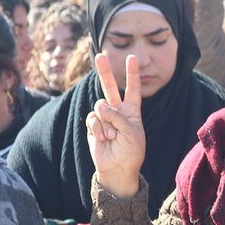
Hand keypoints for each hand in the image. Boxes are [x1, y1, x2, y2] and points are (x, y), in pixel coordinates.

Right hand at [86, 53, 145, 197]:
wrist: (118, 169)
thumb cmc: (131, 152)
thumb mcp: (132, 133)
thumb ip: (117, 117)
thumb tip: (100, 106)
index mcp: (132, 111)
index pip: (133, 89)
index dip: (132, 74)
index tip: (131, 58)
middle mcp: (117, 111)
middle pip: (110, 88)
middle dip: (105, 72)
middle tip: (101, 55)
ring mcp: (104, 118)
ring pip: (100, 107)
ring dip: (106, 123)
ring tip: (112, 137)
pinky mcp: (92, 125)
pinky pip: (92, 119)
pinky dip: (97, 128)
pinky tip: (102, 138)